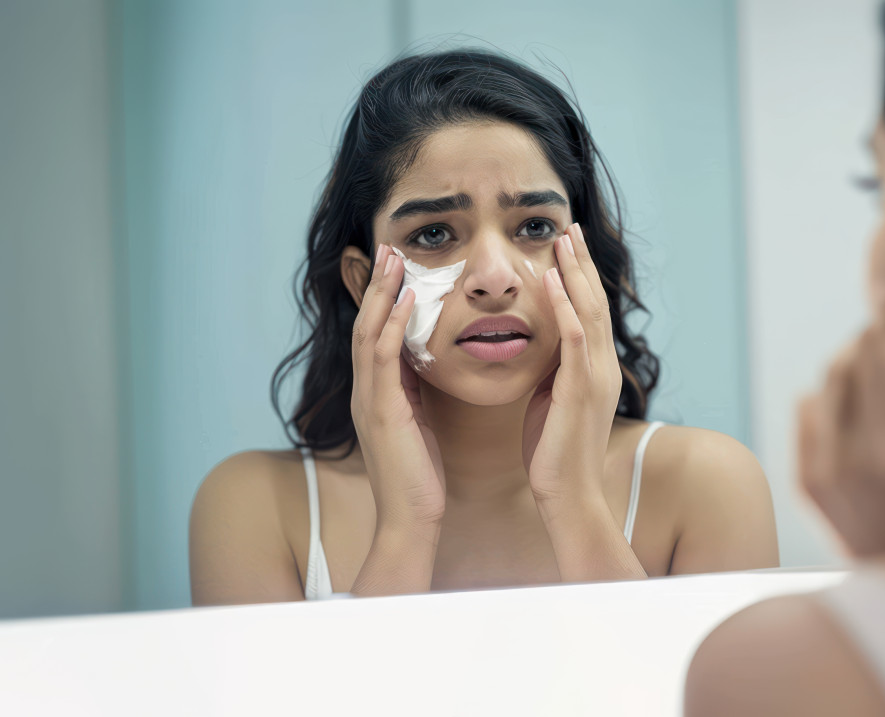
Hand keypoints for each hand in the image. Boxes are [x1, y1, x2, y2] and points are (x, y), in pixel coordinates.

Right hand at [350, 243, 446, 531]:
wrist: (412, 519)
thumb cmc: (420, 476)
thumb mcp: (418, 423)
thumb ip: (415, 392)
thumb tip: (426, 364)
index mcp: (377, 393)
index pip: (375, 334)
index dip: (382, 298)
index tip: (394, 264)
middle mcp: (366, 391)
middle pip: (366, 324)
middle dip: (377, 284)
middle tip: (386, 246)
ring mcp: (370, 400)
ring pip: (368, 333)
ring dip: (381, 293)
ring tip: (393, 258)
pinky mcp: (382, 411)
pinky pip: (384, 358)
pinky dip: (393, 325)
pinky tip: (408, 299)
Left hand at [522, 223, 622, 507]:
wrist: (569, 494)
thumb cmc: (555, 454)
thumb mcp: (552, 403)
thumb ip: (554, 373)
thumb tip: (542, 352)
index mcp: (595, 370)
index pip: (590, 312)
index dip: (580, 277)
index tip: (567, 247)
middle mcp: (603, 367)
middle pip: (594, 302)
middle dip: (582, 263)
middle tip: (569, 227)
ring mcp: (596, 376)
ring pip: (589, 312)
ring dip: (576, 273)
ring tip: (564, 240)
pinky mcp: (581, 389)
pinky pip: (575, 339)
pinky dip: (566, 307)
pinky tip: (555, 281)